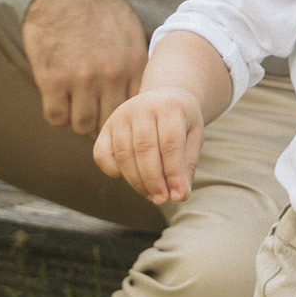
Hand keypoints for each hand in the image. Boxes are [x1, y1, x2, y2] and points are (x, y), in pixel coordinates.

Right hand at [21, 0, 147, 134]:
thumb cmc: (96, 7)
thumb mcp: (129, 30)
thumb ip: (135, 63)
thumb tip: (142, 94)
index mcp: (133, 62)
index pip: (135, 108)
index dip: (124, 114)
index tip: (115, 110)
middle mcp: (110, 74)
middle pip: (111, 122)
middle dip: (103, 121)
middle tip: (93, 111)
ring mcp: (80, 79)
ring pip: (83, 125)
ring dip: (78, 118)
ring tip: (75, 104)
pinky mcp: (52, 79)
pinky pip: (56, 117)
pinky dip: (57, 113)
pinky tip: (57, 99)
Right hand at [93, 85, 204, 205]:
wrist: (164, 97)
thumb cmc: (181, 122)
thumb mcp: (193, 138)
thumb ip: (188, 166)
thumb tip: (180, 196)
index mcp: (169, 107)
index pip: (170, 144)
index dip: (174, 173)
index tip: (178, 195)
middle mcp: (141, 108)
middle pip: (145, 149)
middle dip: (154, 180)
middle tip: (163, 199)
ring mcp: (120, 116)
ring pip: (124, 154)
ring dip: (137, 181)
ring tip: (152, 195)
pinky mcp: (106, 127)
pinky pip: (101, 154)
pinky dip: (113, 171)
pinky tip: (132, 179)